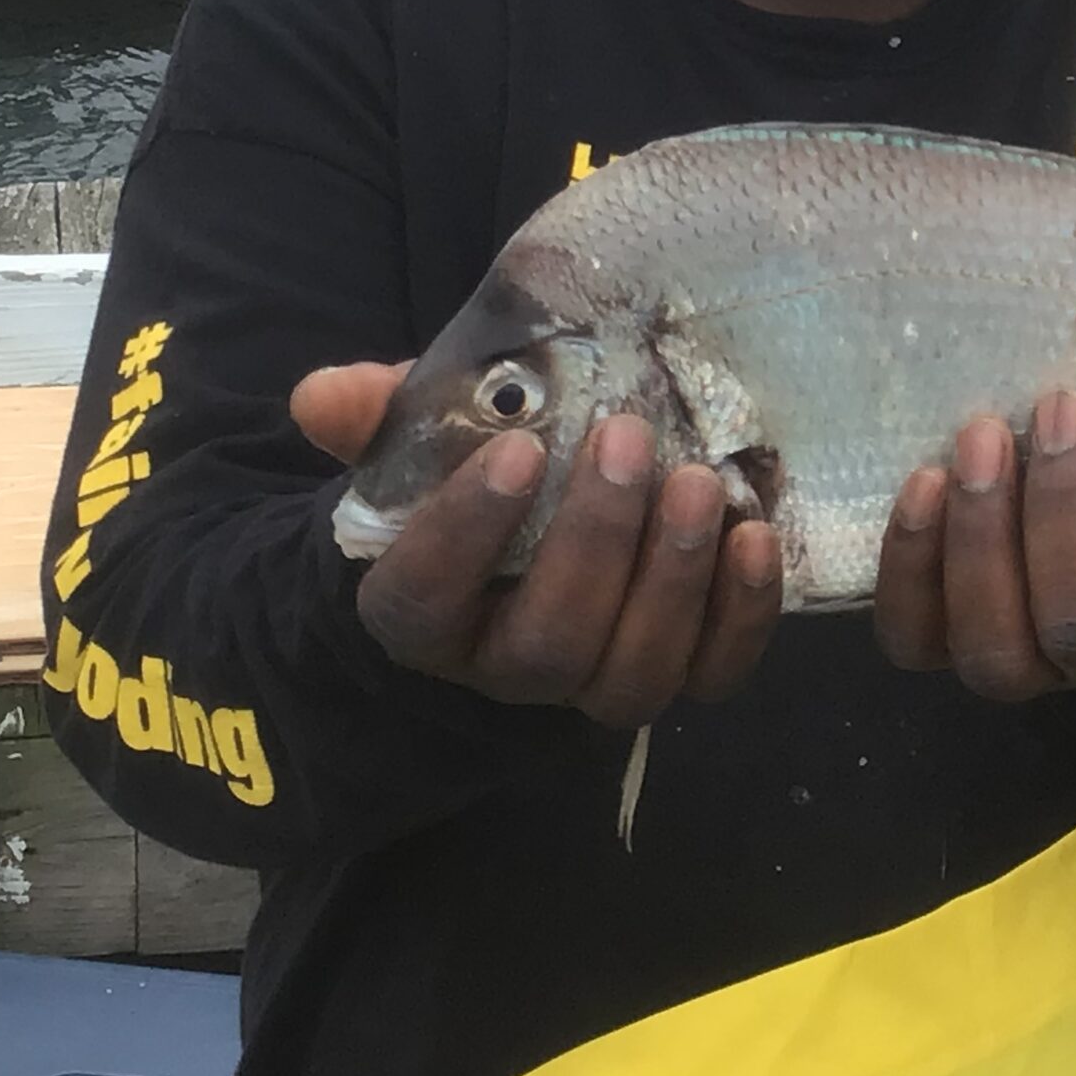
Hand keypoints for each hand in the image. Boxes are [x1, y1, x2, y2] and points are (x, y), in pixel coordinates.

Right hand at [291, 362, 782, 726]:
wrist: (525, 549)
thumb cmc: (469, 488)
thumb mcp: (417, 446)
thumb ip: (374, 419)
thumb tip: (321, 393)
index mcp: (424, 615)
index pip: (424, 597)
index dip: (466, 534)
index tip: (515, 452)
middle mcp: (506, 669)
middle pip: (548, 645)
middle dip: (593, 543)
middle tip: (625, 441)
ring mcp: (597, 682)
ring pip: (634, 674)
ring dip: (673, 578)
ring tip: (697, 482)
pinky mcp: (679, 673)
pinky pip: (714, 674)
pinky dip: (742, 613)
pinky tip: (754, 535)